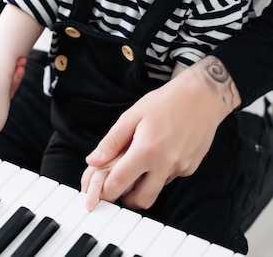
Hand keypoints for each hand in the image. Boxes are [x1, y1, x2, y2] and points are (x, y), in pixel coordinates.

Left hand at [84, 58, 235, 209]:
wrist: (202, 96)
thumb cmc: (165, 102)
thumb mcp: (133, 115)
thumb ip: (112, 141)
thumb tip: (93, 161)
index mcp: (146, 150)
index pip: (119, 183)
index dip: (105, 190)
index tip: (98, 190)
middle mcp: (165, 164)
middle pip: (140, 201)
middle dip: (125, 198)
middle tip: (118, 186)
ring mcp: (180, 168)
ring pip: (156, 190)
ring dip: (143, 185)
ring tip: (137, 165)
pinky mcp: (190, 168)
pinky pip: (169, 179)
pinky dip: (159, 174)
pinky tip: (158, 154)